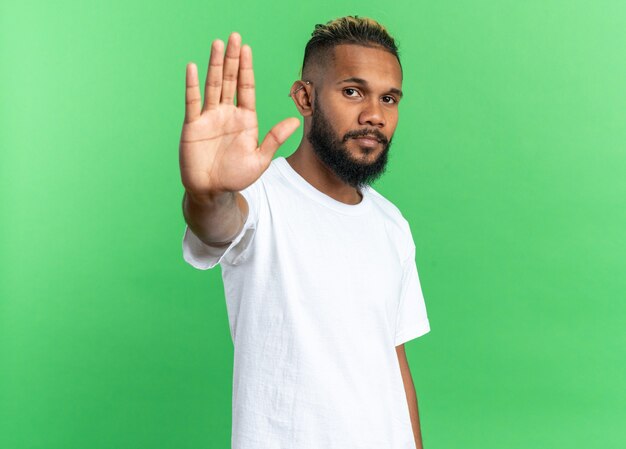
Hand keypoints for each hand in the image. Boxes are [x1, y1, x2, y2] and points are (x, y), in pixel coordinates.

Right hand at [179, 32, 299, 196]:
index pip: (246, 87)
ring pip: (212, 85)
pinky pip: (193, 101)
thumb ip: (275, 138)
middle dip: (232, 59)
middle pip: (230, 80)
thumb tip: (295, 120)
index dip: (246, 68)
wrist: (213, 191)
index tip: (246, 49)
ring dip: (215, 64)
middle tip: (234, 36)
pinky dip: (193, 85)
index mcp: (245, 119)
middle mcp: (227, 113)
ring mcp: (209, 117)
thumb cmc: (236, 177)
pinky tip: (193, 67)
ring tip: (217, 44)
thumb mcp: (260, 159)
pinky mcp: (193, 125)